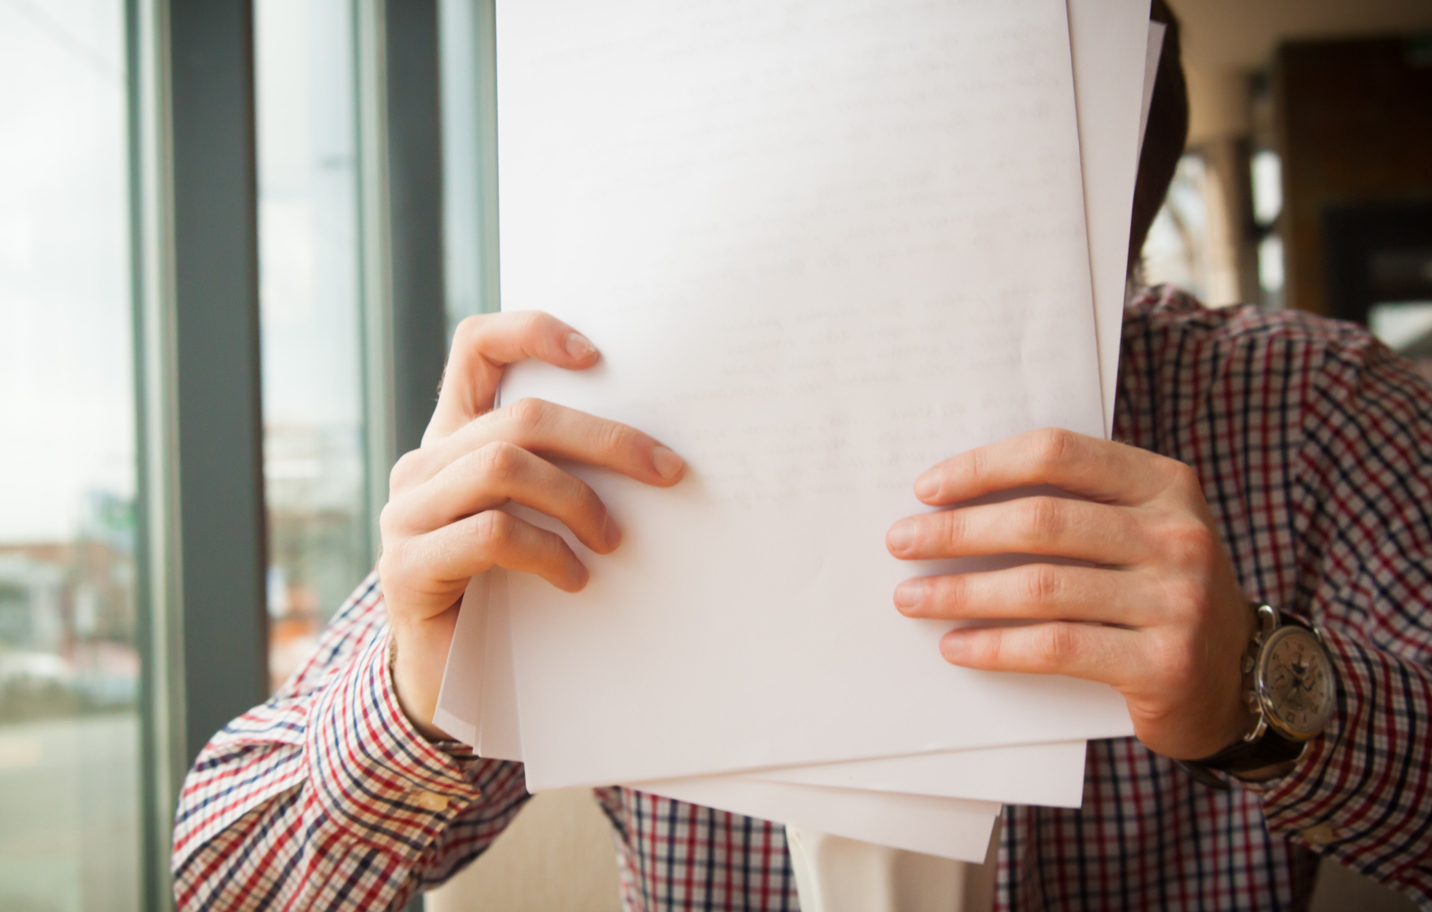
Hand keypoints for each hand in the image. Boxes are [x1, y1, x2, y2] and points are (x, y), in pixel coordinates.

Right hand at [379, 312, 684, 738]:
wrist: (442, 682)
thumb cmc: (503, 592)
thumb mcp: (533, 521)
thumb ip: (559, 476)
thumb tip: (653, 453)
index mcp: (454, 438)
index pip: (476, 348)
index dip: (532, 331)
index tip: (596, 356)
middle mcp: (423, 465)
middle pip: (520, 418)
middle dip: (606, 440)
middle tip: (667, 471)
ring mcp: (407, 515)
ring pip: (504, 466)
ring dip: (578, 500)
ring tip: (614, 540)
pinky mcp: (408, 568)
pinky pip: (492, 533)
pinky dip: (548, 551)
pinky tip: (575, 579)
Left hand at [886, 428, 1254, 759]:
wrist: (1241, 678)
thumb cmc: (1161, 591)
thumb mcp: (1140, 531)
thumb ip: (1075, 506)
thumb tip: (956, 501)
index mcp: (1164, 484)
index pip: (1058, 453)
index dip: (985, 467)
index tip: (927, 489)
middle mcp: (1178, 535)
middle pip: (1041, 521)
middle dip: (957, 532)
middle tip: (900, 543)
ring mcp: (1177, 600)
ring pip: (1041, 587)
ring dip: (962, 592)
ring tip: (911, 598)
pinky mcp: (1163, 663)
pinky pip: (1057, 647)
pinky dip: (996, 646)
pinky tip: (956, 645)